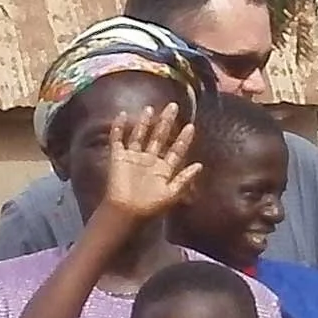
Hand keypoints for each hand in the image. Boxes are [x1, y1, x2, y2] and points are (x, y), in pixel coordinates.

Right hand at [101, 103, 200, 220]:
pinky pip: (117, 140)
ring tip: (150, 108)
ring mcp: (133, 158)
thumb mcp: (172, 193)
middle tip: (173, 106)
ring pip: (140, 135)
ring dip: (145, 122)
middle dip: (166, 123)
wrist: (127, 211)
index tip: (191, 126)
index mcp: (163, 169)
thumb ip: (185, 179)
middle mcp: (150, 161)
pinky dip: (118, 128)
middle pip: (159, 137)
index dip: (183, 139)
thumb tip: (200, 165)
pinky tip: (122, 115)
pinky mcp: (118, 157)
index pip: (176, 150)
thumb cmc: (150, 206)